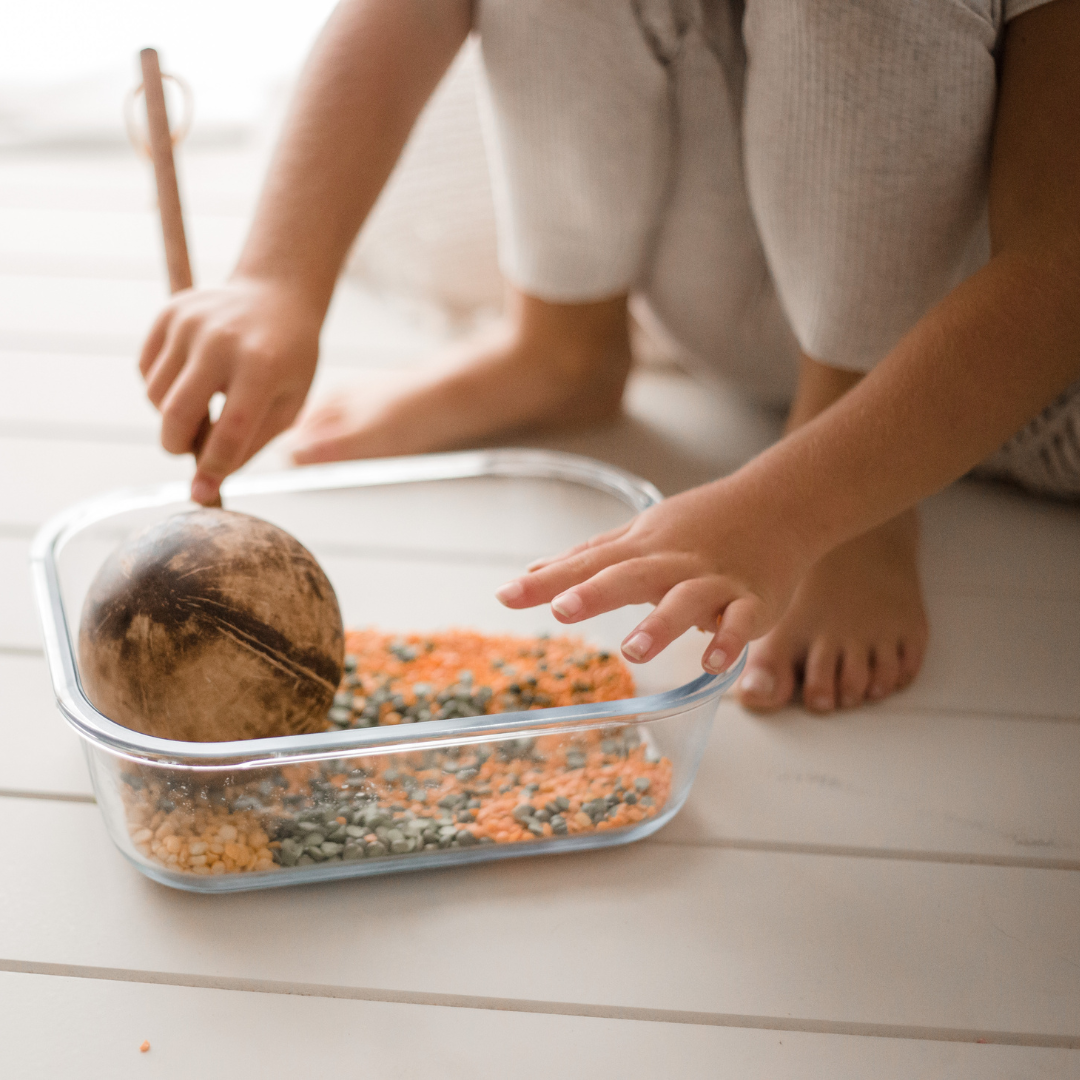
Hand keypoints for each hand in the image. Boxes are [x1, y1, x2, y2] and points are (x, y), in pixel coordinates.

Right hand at [139, 277, 322, 504]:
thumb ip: (249, 446)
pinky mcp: (169, 313)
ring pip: (155, 395)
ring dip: (170, 417)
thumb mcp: (287, 405)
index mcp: (263, 366)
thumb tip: (203, 488)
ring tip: (200, 408)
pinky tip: (189, 381)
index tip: (203, 489)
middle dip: (175, 446)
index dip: (214, 467)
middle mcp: (222, 341)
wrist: (278, 296)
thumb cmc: (289, 362)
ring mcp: (191, 323)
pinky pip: (145, 371)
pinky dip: (159, 389)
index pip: (231, 431)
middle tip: (188, 450)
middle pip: (177, 413)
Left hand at [494, 479, 808, 673]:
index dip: (547, 581)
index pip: (587, 564)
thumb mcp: (641, 533)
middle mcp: (674, 563)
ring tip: (633, 649)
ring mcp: (715, 580)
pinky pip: (742, 621)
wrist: (780, 503)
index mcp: (643, 548)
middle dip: (596, 592)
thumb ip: (588, 556)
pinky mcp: (754, 600)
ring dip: (660, 623)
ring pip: (686, 600)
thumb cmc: (703, 523)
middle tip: (561, 610)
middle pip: (631, 576)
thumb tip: (531, 574)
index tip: (506, 596)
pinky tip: (713, 662)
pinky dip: (730, 640)